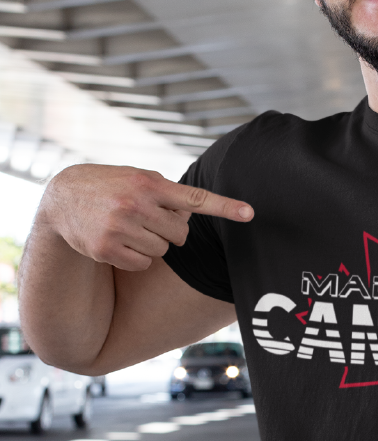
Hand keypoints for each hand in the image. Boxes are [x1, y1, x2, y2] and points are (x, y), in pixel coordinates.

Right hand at [40, 164, 253, 271]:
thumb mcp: (140, 177)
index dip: (225, 206)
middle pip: (181, 234)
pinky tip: (119, 241)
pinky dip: (137, 257)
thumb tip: (197, 211)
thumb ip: (169, 192)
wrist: (63, 197)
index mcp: (150, 183)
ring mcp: (119, 228)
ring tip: (130, 226)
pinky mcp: (105, 249)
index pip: (196, 198)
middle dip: (171, 230)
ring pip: (163, 250)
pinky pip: (143, 264)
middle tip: (150, 219)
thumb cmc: (114, 185)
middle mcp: (136, 204)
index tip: (250, 213)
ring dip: (153, 243)